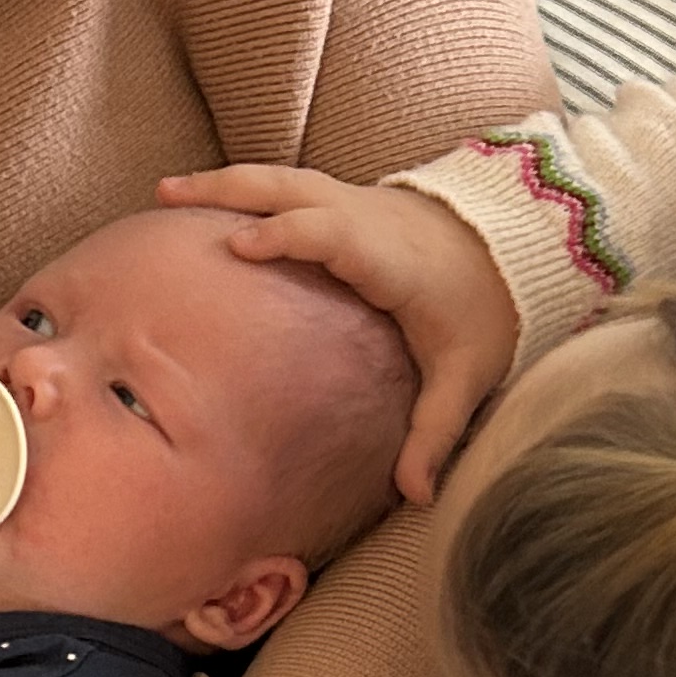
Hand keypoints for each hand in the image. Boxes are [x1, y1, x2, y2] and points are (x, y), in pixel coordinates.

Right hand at [158, 165, 517, 501]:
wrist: (511, 249)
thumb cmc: (484, 311)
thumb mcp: (466, 376)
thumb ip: (435, 433)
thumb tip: (417, 496)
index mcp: (390, 257)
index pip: (333, 234)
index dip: (287, 235)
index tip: (239, 245)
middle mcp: (367, 216)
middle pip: (292, 189)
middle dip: (229, 191)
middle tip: (168, 196)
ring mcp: (354, 200)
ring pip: (282, 180)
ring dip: (223, 184)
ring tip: (164, 192)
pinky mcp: (344, 200)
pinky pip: (286, 187)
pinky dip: (240, 190)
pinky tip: (197, 202)